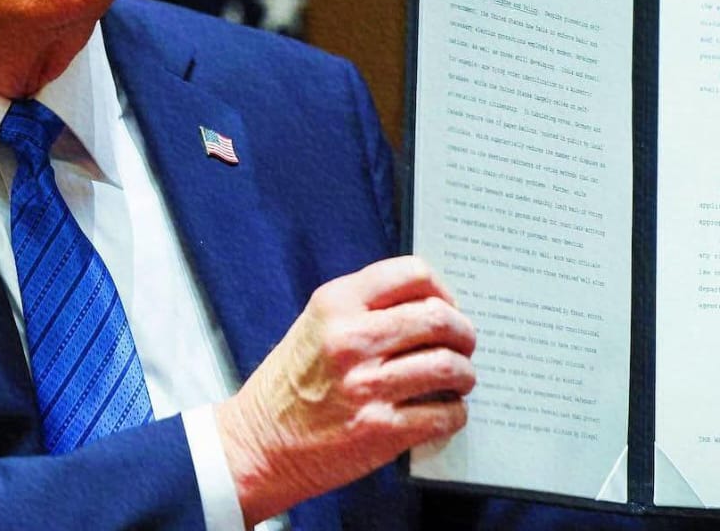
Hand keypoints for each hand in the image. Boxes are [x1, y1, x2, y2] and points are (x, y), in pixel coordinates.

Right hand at [215, 256, 475, 523]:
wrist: (256, 445)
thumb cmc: (289, 386)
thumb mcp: (315, 326)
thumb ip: (365, 308)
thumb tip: (430, 305)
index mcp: (336, 304)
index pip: (413, 274)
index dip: (443, 290)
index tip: (446, 306)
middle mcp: (351, 340)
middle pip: (440, 319)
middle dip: (464, 332)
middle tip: (463, 344)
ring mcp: (366, 387)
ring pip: (450, 367)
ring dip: (464, 375)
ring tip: (459, 380)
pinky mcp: (380, 430)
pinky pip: (443, 414)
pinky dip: (455, 414)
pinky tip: (445, 412)